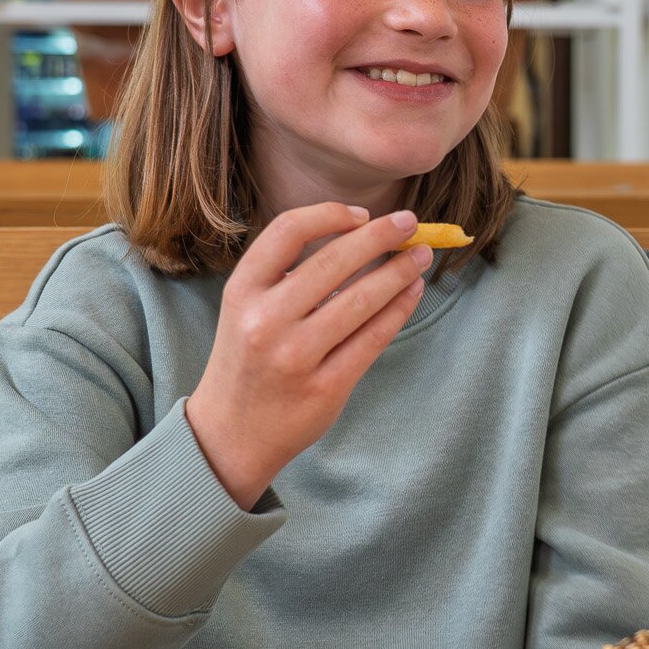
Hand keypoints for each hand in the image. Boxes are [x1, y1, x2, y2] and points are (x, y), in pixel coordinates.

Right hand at [185, 204, 432, 506]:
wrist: (229, 434)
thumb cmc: (247, 360)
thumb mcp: (245, 309)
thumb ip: (286, 275)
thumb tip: (360, 237)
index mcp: (242, 291)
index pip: (288, 232)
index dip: (330, 215)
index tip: (362, 215)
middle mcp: (265, 320)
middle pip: (334, 262)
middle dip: (379, 237)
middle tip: (409, 222)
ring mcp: (295, 356)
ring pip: (360, 300)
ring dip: (398, 272)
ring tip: (420, 256)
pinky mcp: (325, 387)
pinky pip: (372, 339)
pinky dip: (397, 309)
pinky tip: (411, 292)